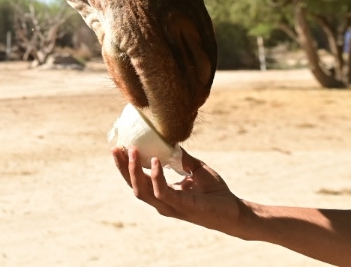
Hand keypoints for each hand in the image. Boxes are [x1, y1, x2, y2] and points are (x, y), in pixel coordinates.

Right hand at [111, 146, 247, 234]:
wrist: (235, 211)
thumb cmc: (216, 193)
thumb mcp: (196, 168)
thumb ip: (182, 157)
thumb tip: (170, 139)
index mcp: (163, 193)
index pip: (138, 180)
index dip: (126, 165)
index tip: (118, 146)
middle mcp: (162, 201)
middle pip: (134, 185)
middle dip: (123, 167)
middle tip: (116, 148)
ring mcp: (170, 206)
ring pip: (142, 191)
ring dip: (134, 171)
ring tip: (132, 151)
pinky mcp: (182, 206)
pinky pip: (163, 192)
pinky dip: (156, 176)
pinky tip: (155, 161)